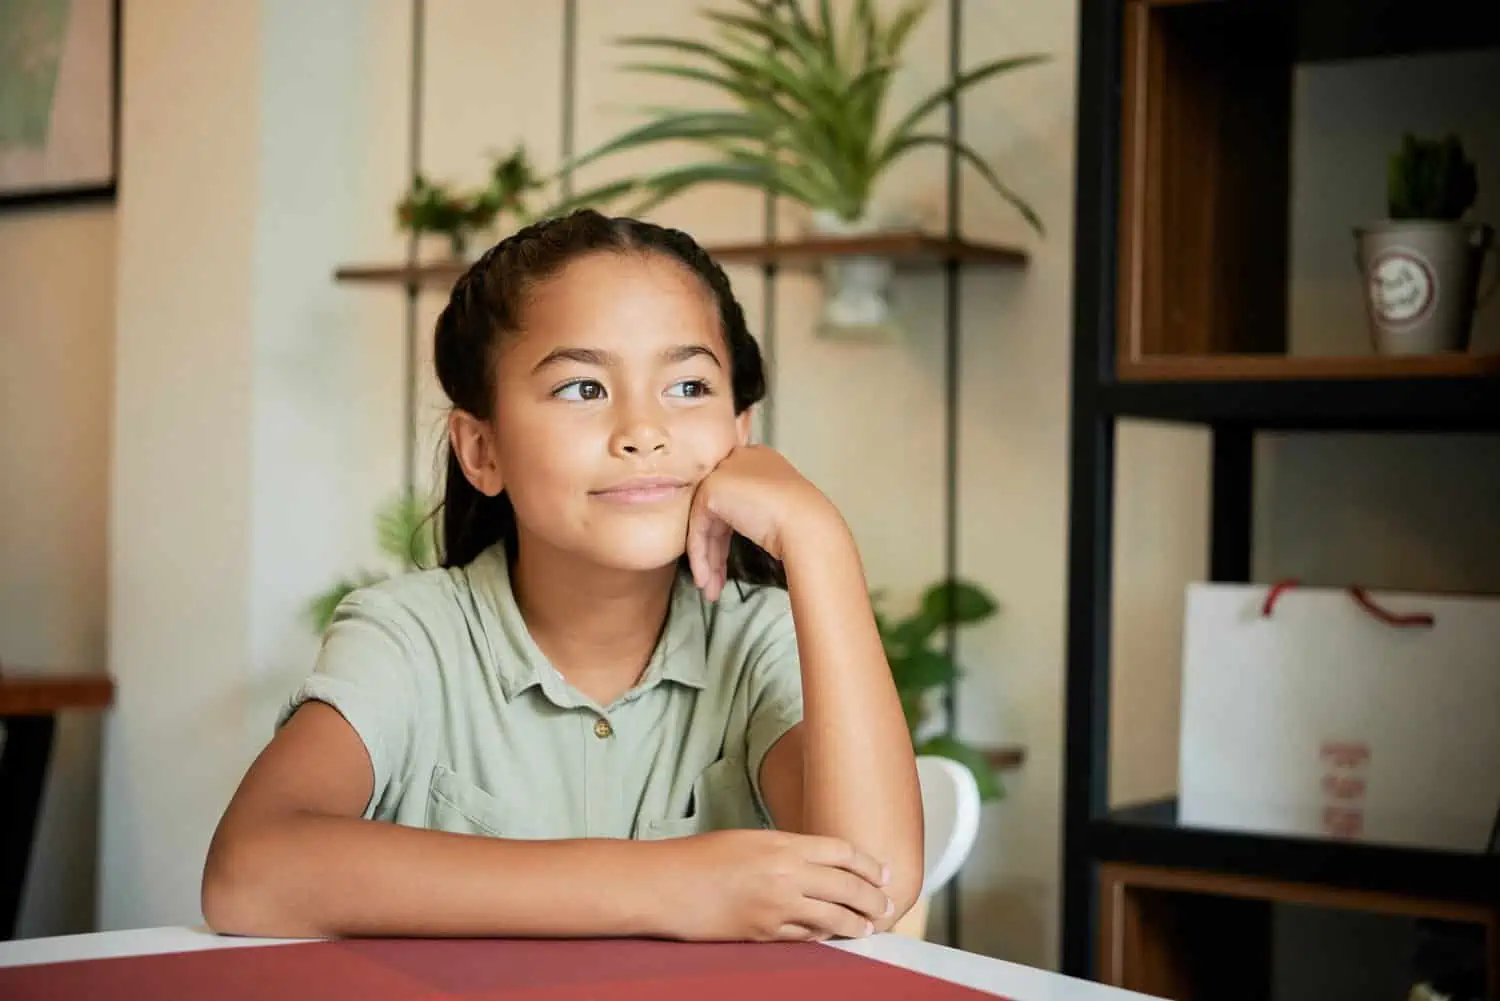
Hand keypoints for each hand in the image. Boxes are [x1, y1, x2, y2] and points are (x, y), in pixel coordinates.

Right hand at [648, 829, 893, 941]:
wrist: (665, 885)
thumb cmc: (700, 858)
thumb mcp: (749, 841)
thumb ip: (786, 850)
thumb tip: (815, 862)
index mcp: (783, 844)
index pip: (843, 852)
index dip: (870, 864)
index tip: (884, 872)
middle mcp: (787, 875)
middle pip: (848, 887)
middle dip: (873, 898)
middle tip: (888, 905)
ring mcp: (777, 908)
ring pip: (833, 918)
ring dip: (856, 923)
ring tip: (869, 926)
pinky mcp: (764, 934)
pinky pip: (806, 937)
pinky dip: (824, 936)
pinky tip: (833, 936)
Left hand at [685, 445, 839, 600]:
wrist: (808, 524)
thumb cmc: (804, 523)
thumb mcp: (779, 510)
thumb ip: (755, 514)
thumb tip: (730, 539)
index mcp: (759, 460)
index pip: (733, 501)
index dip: (726, 536)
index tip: (725, 565)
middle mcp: (739, 460)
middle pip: (718, 514)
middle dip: (715, 553)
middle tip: (715, 582)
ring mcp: (723, 472)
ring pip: (705, 524)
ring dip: (708, 560)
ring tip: (711, 590)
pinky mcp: (711, 490)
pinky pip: (699, 529)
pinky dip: (701, 556)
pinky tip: (707, 580)